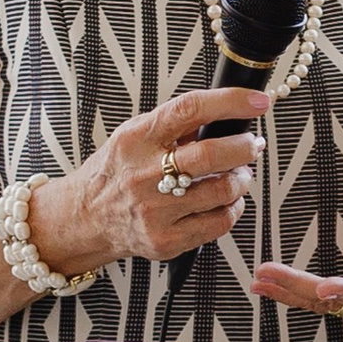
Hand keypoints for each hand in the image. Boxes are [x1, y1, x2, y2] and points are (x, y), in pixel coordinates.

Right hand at [42, 90, 269, 272]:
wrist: (85, 218)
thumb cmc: (114, 173)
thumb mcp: (132, 136)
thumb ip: (172, 125)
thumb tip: (223, 114)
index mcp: (138, 139)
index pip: (190, 110)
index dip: (230, 102)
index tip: (257, 102)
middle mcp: (144, 174)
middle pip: (211, 155)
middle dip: (244, 147)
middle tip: (252, 145)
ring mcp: (155, 210)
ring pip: (222, 191)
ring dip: (242, 180)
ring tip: (239, 174)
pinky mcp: (165, 240)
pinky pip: (219, 223)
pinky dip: (233, 208)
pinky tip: (227, 200)